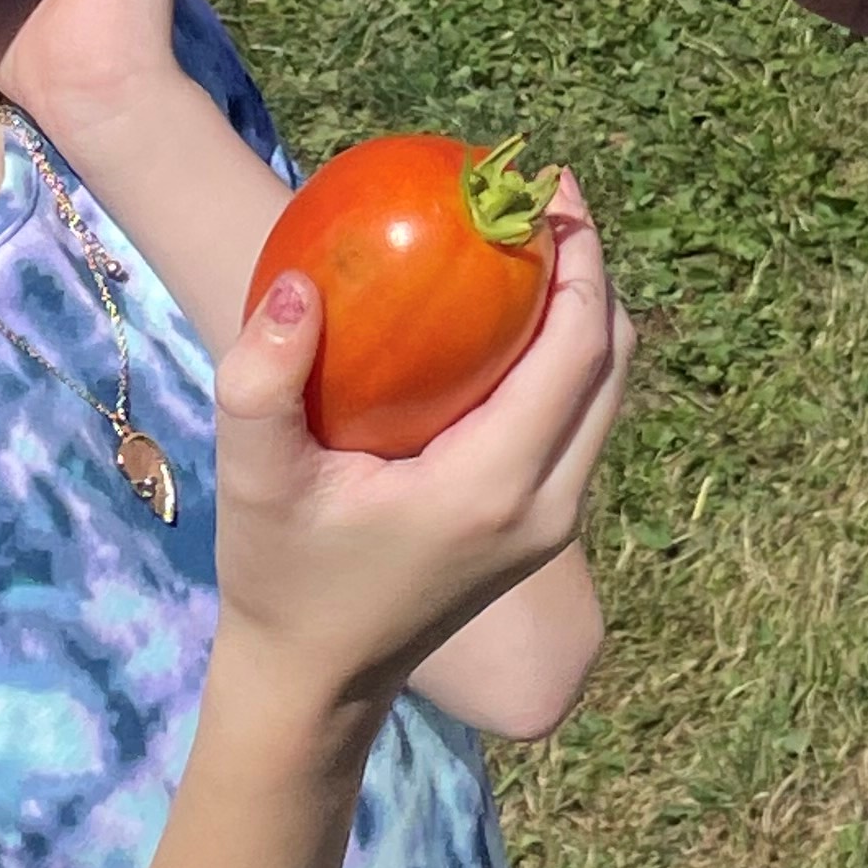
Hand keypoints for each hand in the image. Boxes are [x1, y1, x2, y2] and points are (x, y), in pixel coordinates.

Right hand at [208, 184, 634, 717]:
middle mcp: (547, 505)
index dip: (580, 258)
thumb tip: (295, 281)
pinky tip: (506, 316)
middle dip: (593, 270)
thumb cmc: (282, 574)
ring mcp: (553, 522)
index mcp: (495, 486)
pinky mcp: (542, 528)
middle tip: (544, 199)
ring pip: (606, 393)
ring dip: (586, 311)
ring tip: (533, 243)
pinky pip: (580, 418)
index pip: (578, 349)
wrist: (314, 681)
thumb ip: (263, 380)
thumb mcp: (256, 475)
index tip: (549, 186)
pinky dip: (566, 355)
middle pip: (612, 362)